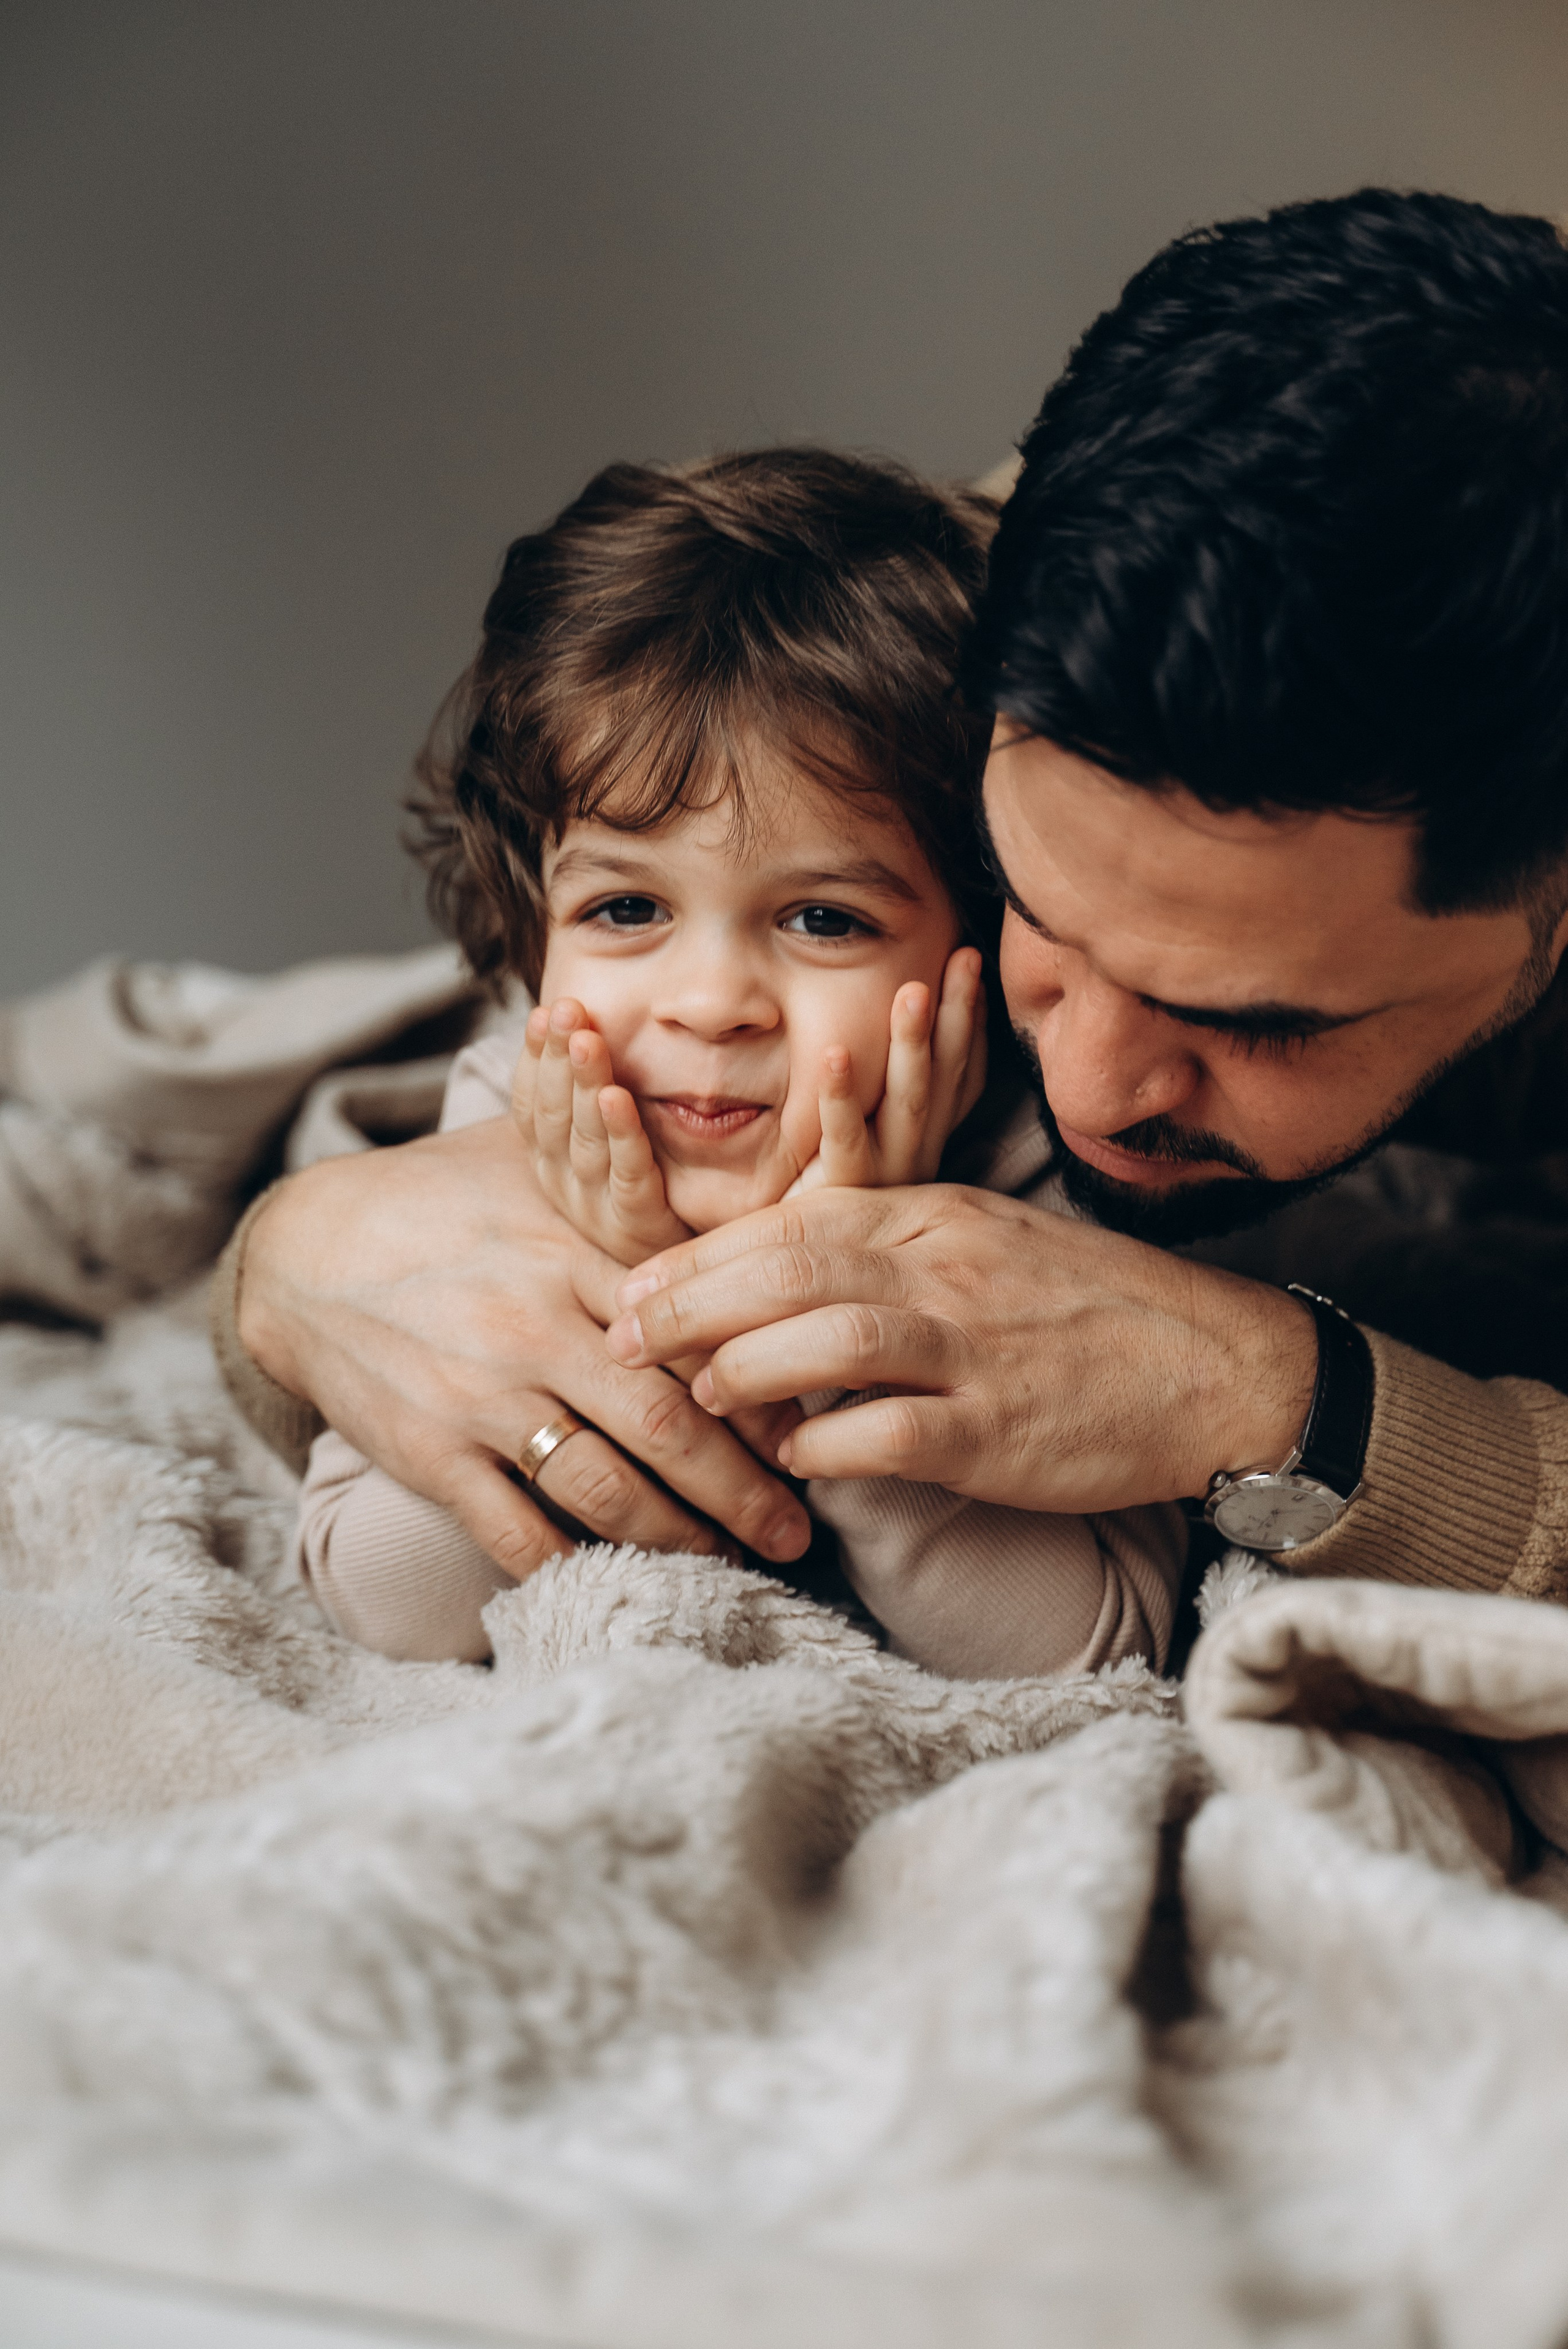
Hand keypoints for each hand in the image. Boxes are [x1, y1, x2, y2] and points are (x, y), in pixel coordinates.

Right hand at [238, 1114, 811, 1579]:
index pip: (692, 1335)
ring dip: (679, 1538)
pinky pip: (516, 1532)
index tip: (806, 1436)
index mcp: (573, 1256)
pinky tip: (622, 1582)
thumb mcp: (535, 1171)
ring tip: (731, 1564)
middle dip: (744, 1490)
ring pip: (605, 1490)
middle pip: (668, 1426)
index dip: (759, 1394)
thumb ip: (627, 1191)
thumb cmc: (440, 1202)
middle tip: (797, 1532)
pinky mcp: (430, 1453)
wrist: (302, 1251)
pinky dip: (573, 1567)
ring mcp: (481, 1398)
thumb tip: (733, 1208)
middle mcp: (536, 1329)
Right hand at [514, 998, 691, 1265]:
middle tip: (567, 1010)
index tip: (544, 1015)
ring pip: (584, 1138)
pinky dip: (621, 1133)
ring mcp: (595, 1205)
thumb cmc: (641, 1187)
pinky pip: (627, 1173)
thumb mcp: (601, 1138)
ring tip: (588, 1040)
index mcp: (548, 1156)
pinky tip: (618, 1098)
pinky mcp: (637, 1223)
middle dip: (559, 1057)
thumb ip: (584, 1092)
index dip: (535, 1057)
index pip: (531, 1101)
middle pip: (554, 1113)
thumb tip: (575, 1026)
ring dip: (585, 1084)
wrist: (677, 1267)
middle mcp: (562, 1180)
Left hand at [602, 1184, 1319, 1513]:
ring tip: (702, 1397)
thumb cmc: (1090, 1307)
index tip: (638, 1284)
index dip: (703, 1254)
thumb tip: (785, 1279)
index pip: (792, 1217)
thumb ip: (889, 1247)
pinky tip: (795, 1463)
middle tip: (622, 1337)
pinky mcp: (995, 1432)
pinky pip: (883, 1436)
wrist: (1215, 1365)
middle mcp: (945, 1270)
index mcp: (937, 1216)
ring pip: (824, 1341)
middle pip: (786, 1267)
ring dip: (745, 1372)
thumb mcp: (985, 1242)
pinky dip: (823, 1451)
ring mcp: (971, 1350)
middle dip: (688, 1304)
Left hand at [790, 950, 985, 1191]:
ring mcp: (879, 1186)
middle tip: (962, 956)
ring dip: (910, 1048)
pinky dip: (839, 1101)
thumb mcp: (851, 1146)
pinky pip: (843, 1148)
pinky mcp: (835, 1204)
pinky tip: (834, 1056)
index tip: (969, 959)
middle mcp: (912, 1164)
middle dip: (954, 1017)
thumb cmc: (812, 1210)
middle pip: (942, 1081)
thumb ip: (871, 1098)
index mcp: (922, 1146)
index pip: (959, 1075)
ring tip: (911, 992)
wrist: (778, 1288)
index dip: (967, 1019)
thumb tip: (882, 1024)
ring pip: (906, 1108)